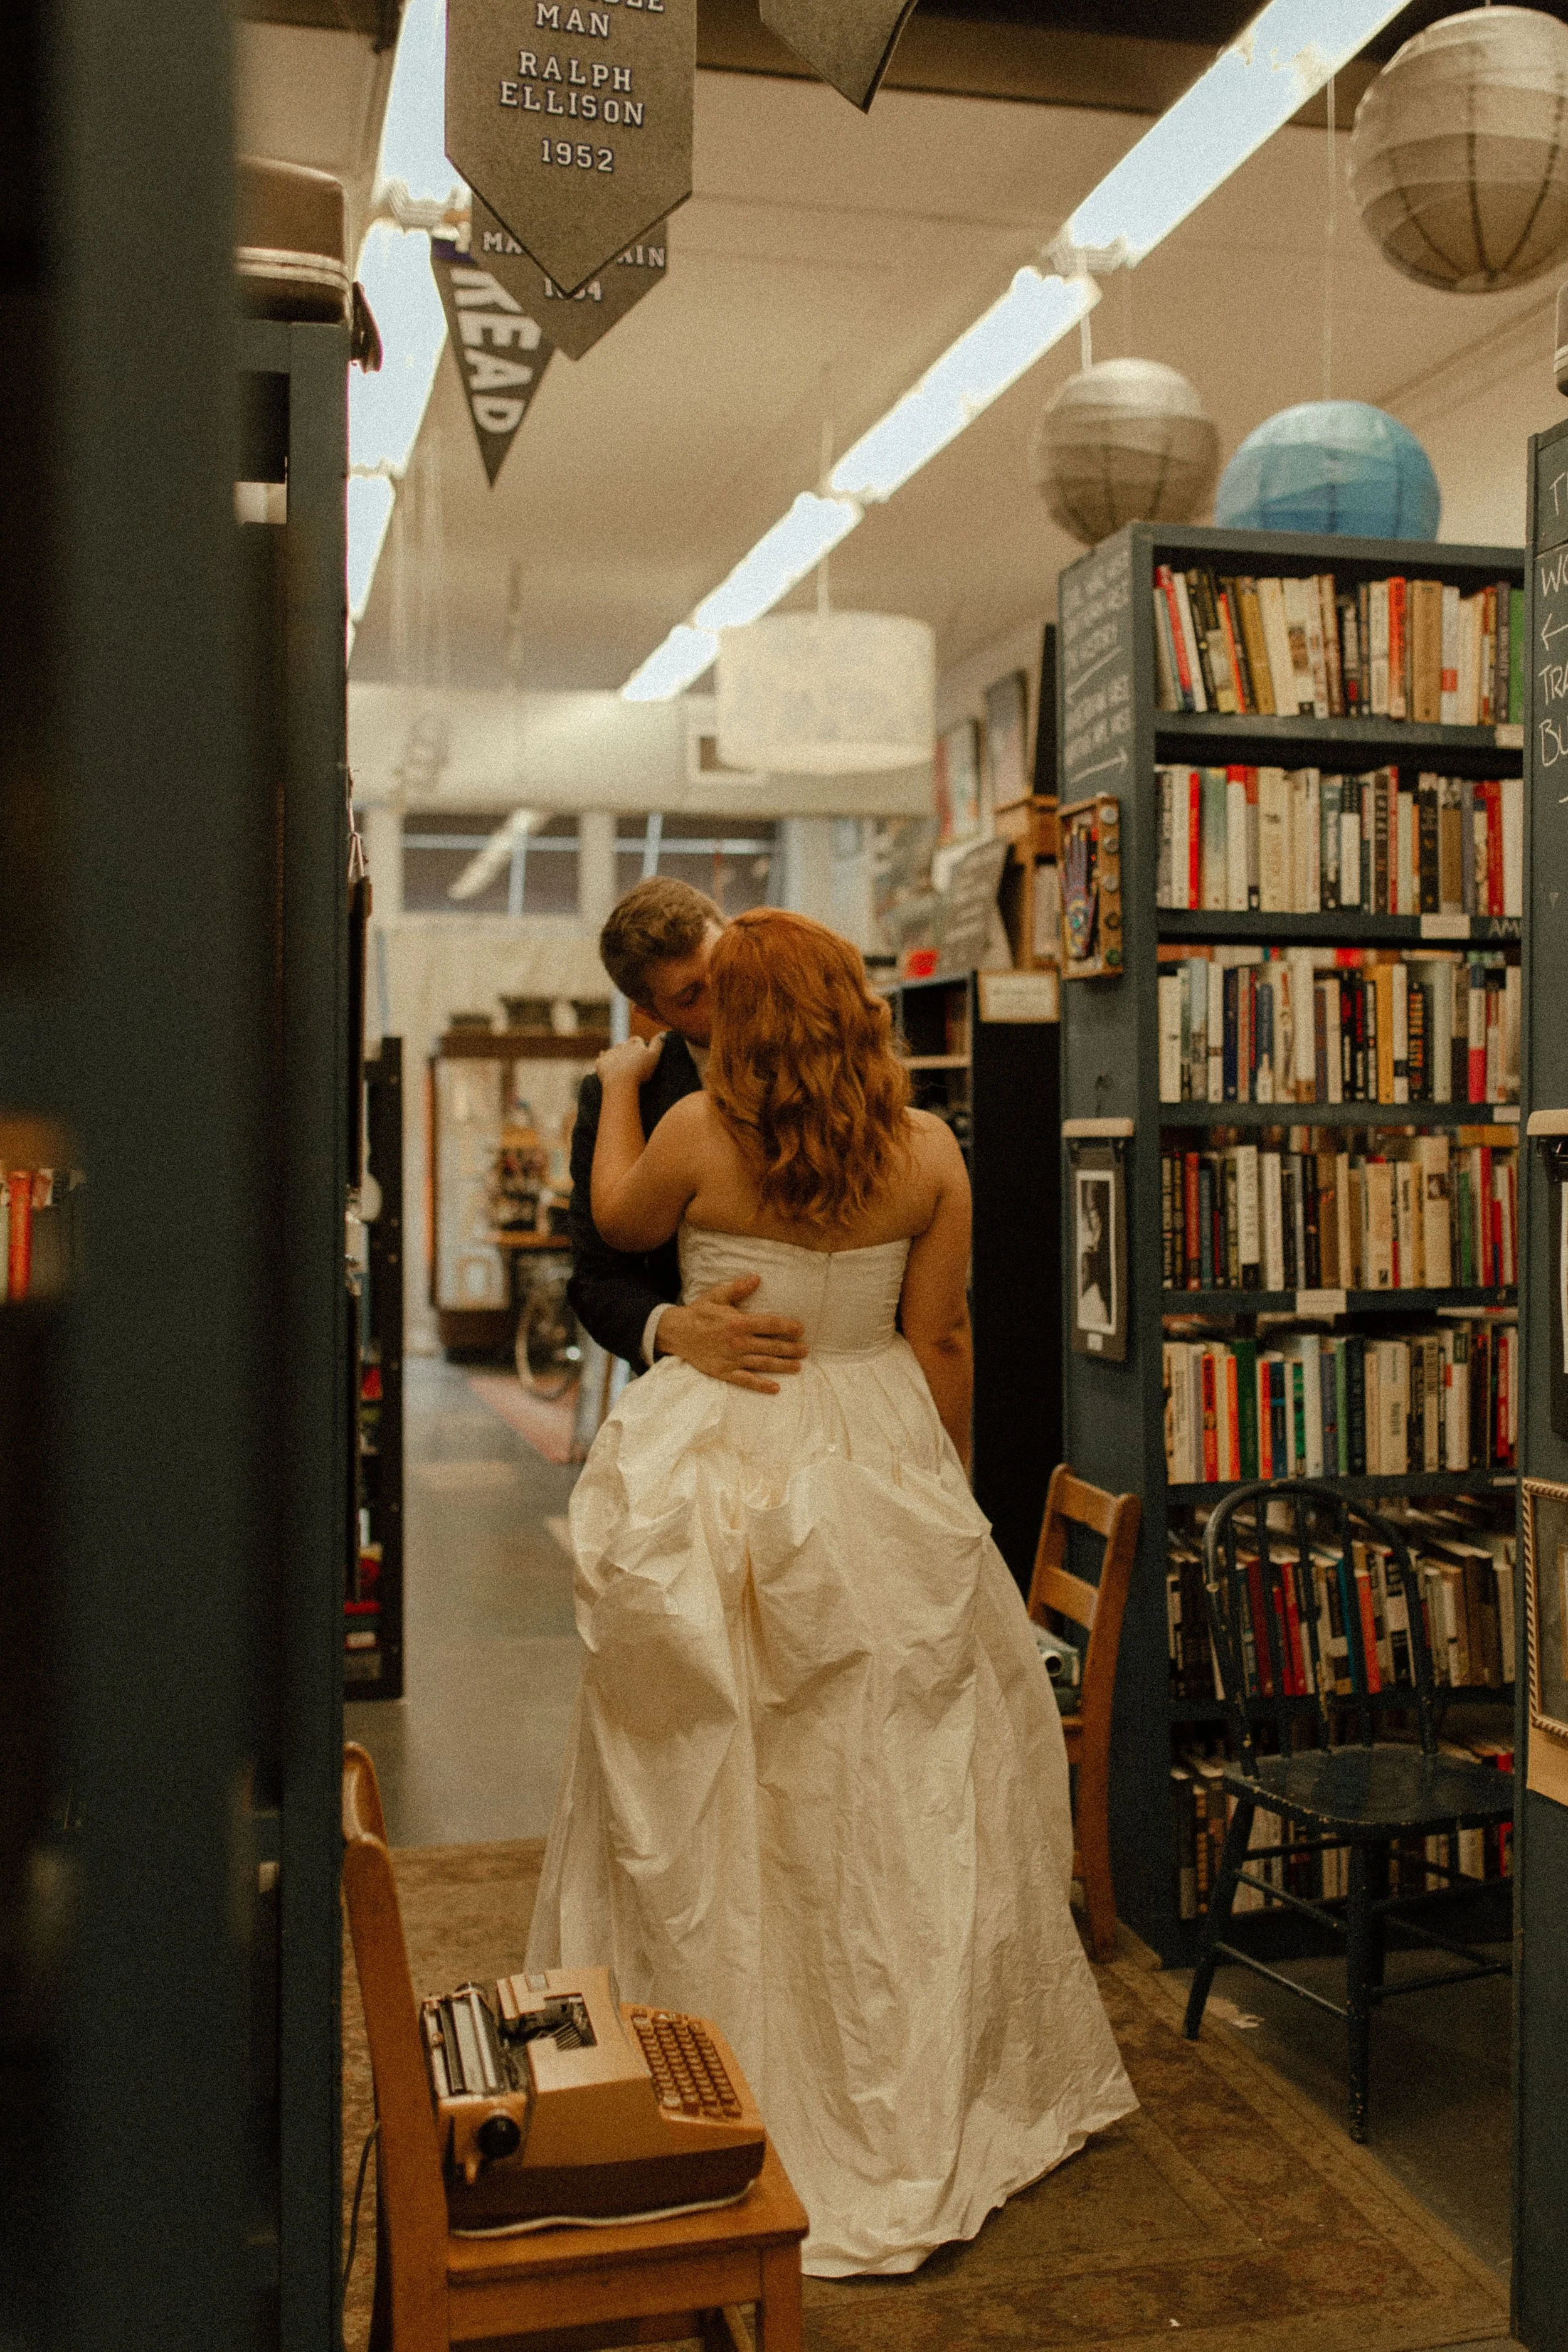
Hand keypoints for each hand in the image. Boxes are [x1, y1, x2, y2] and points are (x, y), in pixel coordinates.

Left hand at [596, 1034, 664, 1089]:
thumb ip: (658, 1044)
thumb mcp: (654, 1057)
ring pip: (613, 1051)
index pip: (637, 1040)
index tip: (641, 1052)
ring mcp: (610, 1054)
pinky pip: (602, 1058)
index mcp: (634, 1044)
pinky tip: (604, 1062)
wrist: (620, 1082)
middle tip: (631, 1059)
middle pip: (624, 1045)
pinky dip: (604, 1060)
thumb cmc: (640, 1071)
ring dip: (616, 1054)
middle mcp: (621, 1046)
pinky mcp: (601, 1062)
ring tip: (620, 1063)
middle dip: (627, 1049)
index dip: (639, 1045)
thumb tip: (662, 1033)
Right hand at [655, 1275, 807, 1393]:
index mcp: (738, 1323)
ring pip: (763, 1364)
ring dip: (782, 1366)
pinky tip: (775, 1388)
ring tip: (798, 1367)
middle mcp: (738, 1343)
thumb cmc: (699, 1312)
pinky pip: (746, 1381)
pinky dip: (761, 1385)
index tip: (801, 1329)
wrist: (677, 1333)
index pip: (769, 1325)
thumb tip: (757, 1278)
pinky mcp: (724, 1372)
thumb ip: (737, 1288)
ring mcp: (732, 1359)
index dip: (787, 1327)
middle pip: (771, 1346)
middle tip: (806, 1350)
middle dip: (791, 1348)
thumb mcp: (717, 1296)